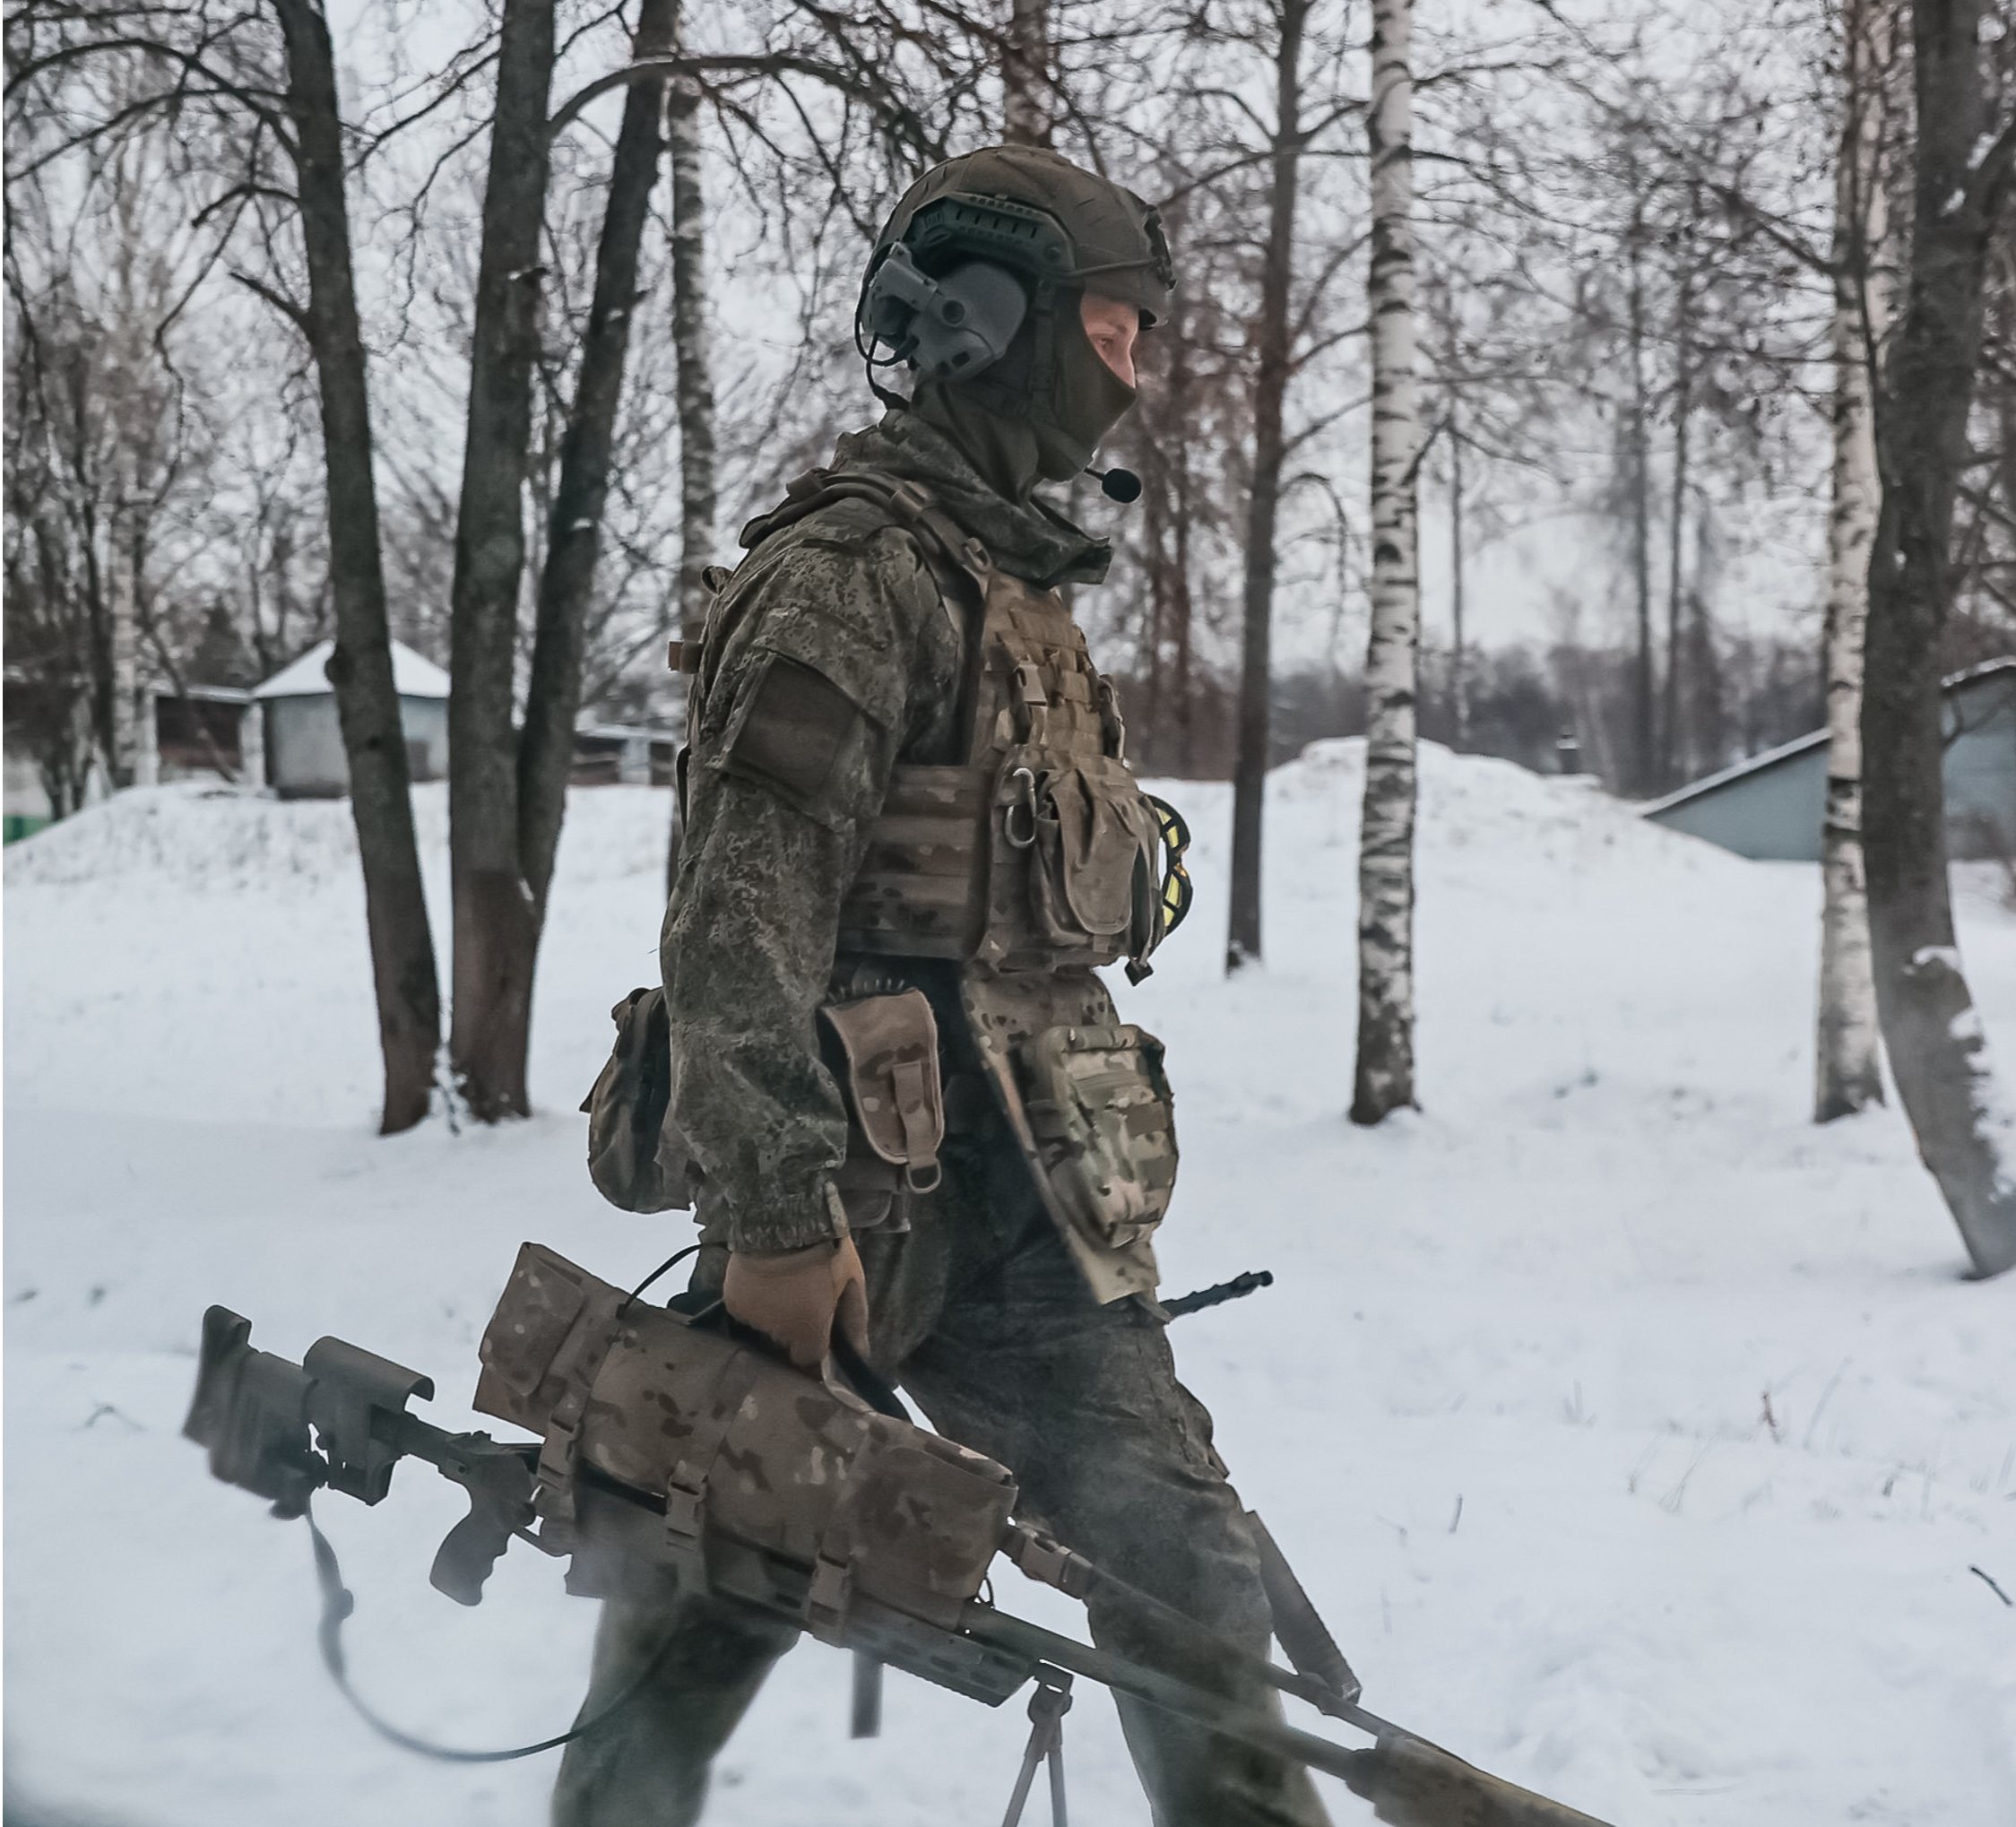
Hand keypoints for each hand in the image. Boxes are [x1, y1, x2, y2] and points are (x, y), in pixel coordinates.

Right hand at [722, 1235, 868, 1371]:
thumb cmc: (828, 1251)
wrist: (785, 1220)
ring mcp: (753, 1320)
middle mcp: (778, 1335)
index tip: (819, 1329)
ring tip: (784, 1284)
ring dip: (774, 1314)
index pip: (809, 1360)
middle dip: (796, 1327)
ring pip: (766, 1327)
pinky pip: (747, 1311)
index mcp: (809, 1333)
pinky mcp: (734, 1303)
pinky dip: (755, 1300)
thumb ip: (855, 1323)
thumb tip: (861, 1355)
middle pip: (787, 1342)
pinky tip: (764, 1280)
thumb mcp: (852, 1283)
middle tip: (805, 1295)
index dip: (815, 1346)